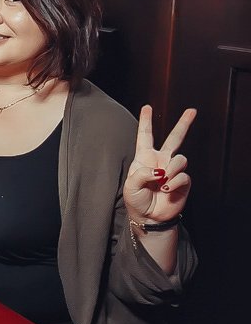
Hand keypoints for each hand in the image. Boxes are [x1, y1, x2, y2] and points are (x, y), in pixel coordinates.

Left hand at [124, 105, 195, 223]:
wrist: (148, 217)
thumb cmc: (136, 199)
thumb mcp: (130, 185)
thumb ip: (143, 174)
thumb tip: (161, 170)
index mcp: (144, 157)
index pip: (145, 136)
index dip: (146, 121)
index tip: (147, 107)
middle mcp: (161, 161)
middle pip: (175, 138)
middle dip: (184, 124)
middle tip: (193, 110)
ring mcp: (173, 170)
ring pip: (181, 159)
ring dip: (172, 169)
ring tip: (163, 182)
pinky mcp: (183, 182)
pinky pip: (184, 176)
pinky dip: (175, 182)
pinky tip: (167, 189)